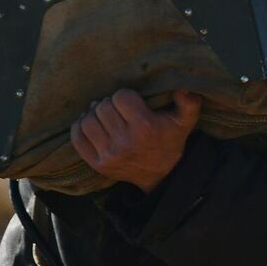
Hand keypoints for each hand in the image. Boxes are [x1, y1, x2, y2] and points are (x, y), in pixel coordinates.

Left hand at [71, 89, 201, 192]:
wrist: (160, 176)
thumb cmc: (169, 141)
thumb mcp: (185, 122)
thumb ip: (188, 103)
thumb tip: (185, 89)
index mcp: (145, 127)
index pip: (121, 97)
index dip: (124, 96)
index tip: (130, 102)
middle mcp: (125, 142)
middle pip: (102, 107)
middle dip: (109, 104)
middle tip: (115, 108)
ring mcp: (109, 155)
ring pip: (88, 121)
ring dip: (93, 114)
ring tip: (103, 115)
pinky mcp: (97, 164)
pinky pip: (78, 139)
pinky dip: (80, 127)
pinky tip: (91, 124)